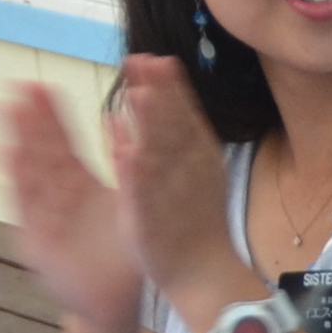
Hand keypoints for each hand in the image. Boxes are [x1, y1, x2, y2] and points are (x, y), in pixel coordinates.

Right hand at [0, 82, 148, 328]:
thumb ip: (126, 170)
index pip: (62, 144)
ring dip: (17, 142)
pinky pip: (25, 209)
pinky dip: (16, 181)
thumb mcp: (128, 207)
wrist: (115, 303)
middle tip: (18, 85)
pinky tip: (7, 154)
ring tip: (8, 109)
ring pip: (28, 175)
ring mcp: (42, 220)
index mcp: (77, 188)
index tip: (41, 84)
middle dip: (29, 120)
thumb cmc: (121, 256)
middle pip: (40, 153)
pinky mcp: (36, 242)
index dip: (50, 116)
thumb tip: (128, 127)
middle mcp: (54, 200)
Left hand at [101, 57, 247, 319]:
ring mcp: (174, 194)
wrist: (205, 273)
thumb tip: (128, 109)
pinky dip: (137, 173)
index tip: (153, 59)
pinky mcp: (156, 219)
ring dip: (151, 125)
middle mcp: (190, 171)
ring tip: (138, 95)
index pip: (185, 115)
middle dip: (160, 94)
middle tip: (144, 62)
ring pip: (161, 156)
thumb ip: (163, 140)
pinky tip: (126, 152)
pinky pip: (145, 194)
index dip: (170, 87)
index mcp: (199, 157)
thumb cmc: (195, 221)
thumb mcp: (191, 172)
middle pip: (174, 127)